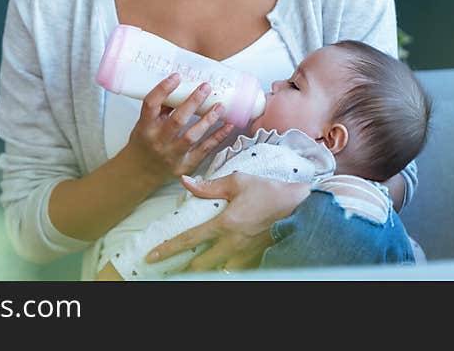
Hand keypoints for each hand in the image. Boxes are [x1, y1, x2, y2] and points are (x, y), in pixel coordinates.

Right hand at [122, 73, 235, 182]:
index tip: (177, 76)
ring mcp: (172, 155)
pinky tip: (228, 126)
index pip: (151, 105)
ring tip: (220, 106)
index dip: (163, 89)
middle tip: (206, 87)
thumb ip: (161, 108)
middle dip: (193, 102)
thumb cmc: (144, 143)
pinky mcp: (186, 165)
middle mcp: (158, 142)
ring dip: (208, 120)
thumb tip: (182, 87)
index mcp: (145, 128)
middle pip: (177, 120)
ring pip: (192, 136)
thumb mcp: (144, 124)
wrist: (140, 172)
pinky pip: (205, 150)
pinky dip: (218, 137)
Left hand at [144, 173, 311, 271]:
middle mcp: (233, 244)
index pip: (190, 240)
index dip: (168, 249)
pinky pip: (235, 269)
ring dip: (205, 268)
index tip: (152, 256)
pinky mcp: (256, 258)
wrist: (301, 207)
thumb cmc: (270, 192)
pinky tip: (221, 261)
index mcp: (225, 224)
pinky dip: (224, 267)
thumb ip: (210, 186)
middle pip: (201, 265)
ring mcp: (245, 254)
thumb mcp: (238, 182)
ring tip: (196, 264)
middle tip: (172, 266)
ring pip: (218, 270)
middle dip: (185, 267)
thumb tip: (185, 182)